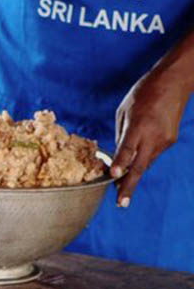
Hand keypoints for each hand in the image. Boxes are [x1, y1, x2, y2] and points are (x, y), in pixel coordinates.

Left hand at [110, 64, 191, 206]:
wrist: (174, 85)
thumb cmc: (143, 94)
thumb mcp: (124, 110)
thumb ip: (121, 133)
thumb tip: (118, 154)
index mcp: (138, 125)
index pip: (128, 148)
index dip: (120, 163)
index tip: (113, 176)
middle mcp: (153, 136)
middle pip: (139, 165)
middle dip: (129, 185)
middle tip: (120, 203)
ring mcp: (164, 141)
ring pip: (146, 162)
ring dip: (133, 174)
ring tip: (121, 189)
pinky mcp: (170, 141)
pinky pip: (152, 154)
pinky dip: (142, 159)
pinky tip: (134, 163)